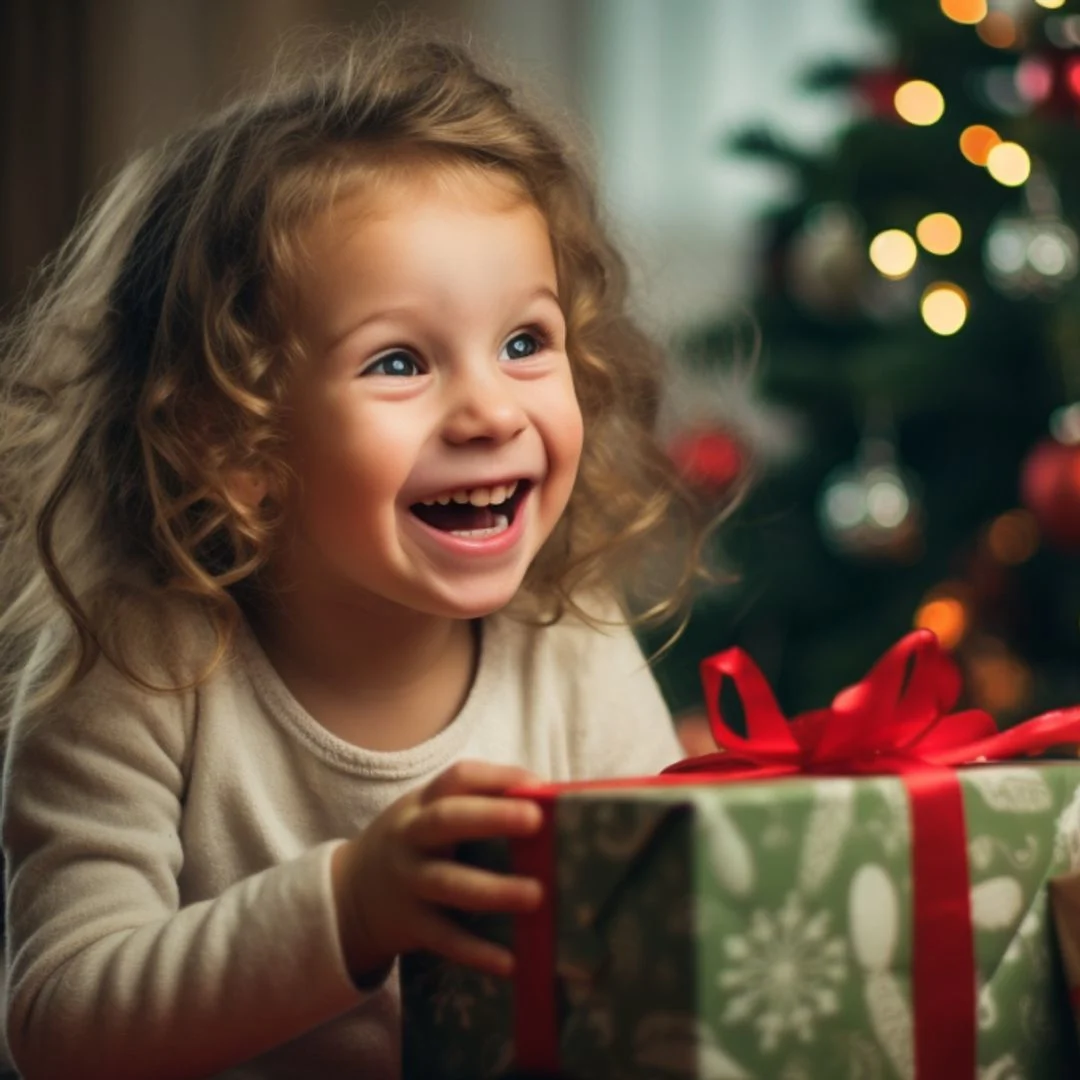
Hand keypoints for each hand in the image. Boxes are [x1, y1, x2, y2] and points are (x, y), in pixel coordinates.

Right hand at [331, 760, 543, 981]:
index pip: (458, 778)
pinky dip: (475, 951)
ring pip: (447, 882)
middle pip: (446, 820)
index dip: (498, 778)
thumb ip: (476, 804)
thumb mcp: (428, 813)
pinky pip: (444, 938)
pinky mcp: (409, 924)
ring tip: (535, 894)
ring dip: (491, 889)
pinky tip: (508, 961)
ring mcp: (408, 881)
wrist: (348, 894)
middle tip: (536, 820)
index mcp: (423, 803)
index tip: (538, 785)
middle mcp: (411, 837)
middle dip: (491, 817)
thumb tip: (546, 799)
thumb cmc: (413, 844)